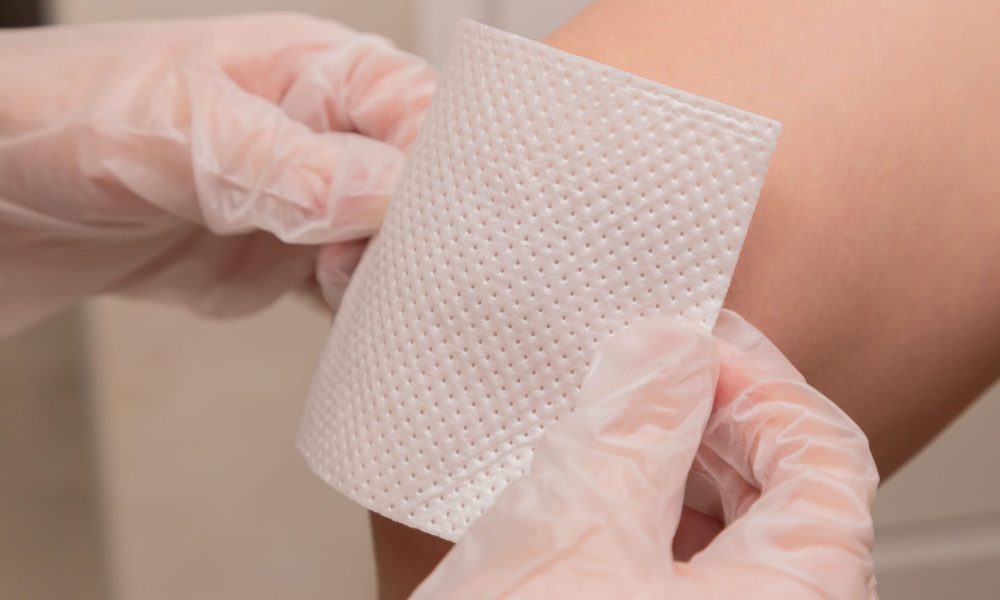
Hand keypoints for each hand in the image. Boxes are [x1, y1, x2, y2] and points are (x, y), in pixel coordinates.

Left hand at [0, 13, 435, 332]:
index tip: (433, 229)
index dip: (443, 170)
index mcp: (316, 73)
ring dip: (395, 287)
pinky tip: (360, 337)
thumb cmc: (61, 120)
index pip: (423, 113)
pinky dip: (361, 320)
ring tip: (370, 312)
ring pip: (394, 248)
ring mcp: (308, 205)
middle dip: (427, 239)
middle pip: (424, 188)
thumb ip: (287, 167)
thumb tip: (392, 195)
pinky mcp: (283, 263)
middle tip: (398, 284)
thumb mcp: (176, 133)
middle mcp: (325, 136)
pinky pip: (348, 294)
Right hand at [413, 309, 878, 598]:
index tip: (687, 353)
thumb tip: (666, 352)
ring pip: (741, 535)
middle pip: (790, 499)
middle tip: (649, 381)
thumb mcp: (573, 532)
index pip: (824, 464)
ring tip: (617, 430)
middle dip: (717, 425)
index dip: (758, 388)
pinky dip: (659, 519)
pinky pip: (697, 572)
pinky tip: (604, 496)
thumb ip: (633, 425)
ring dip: (683, 468)